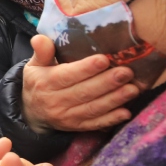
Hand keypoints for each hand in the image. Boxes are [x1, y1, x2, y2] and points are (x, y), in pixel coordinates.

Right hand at [22, 35, 138, 133]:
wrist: (32, 111)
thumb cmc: (39, 82)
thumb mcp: (34, 65)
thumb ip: (41, 52)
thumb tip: (40, 38)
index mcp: (45, 83)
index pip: (67, 75)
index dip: (86, 69)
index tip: (104, 59)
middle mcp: (55, 101)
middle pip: (84, 92)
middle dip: (107, 82)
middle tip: (127, 72)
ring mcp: (66, 116)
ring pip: (93, 108)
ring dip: (114, 99)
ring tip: (133, 89)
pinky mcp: (76, 127)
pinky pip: (95, 124)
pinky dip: (111, 119)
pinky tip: (126, 112)